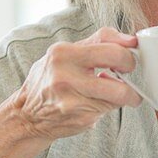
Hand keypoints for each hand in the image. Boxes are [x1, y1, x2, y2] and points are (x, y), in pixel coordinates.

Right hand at [0, 27, 142, 157]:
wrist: (27, 116)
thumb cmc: (50, 80)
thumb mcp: (65, 54)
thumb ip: (97, 43)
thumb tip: (130, 40)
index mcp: (62, 54)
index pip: (107, 42)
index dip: (126, 48)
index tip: (130, 53)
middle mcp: (65, 74)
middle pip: (118, 59)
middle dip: (131, 65)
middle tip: (128, 72)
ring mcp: (73, 98)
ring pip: (120, 90)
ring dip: (128, 93)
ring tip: (122, 93)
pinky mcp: (82, 117)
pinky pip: (110, 108)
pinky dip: (111, 106)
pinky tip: (99, 103)